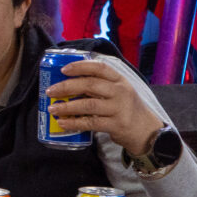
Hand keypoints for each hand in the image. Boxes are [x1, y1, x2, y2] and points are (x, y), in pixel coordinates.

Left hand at [45, 60, 164, 155]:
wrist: (146, 130)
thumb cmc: (125, 108)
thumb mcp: (118, 91)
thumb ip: (99, 86)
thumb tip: (67, 84)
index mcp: (119, 80)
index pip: (100, 68)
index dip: (80, 66)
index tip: (63, 69)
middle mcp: (120, 92)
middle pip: (90, 85)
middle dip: (67, 87)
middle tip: (51, 91)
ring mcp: (119, 108)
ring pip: (88, 105)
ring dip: (67, 107)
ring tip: (53, 108)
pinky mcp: (117, 125)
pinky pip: (91, 123)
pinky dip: (75, 123)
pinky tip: (63, 123)